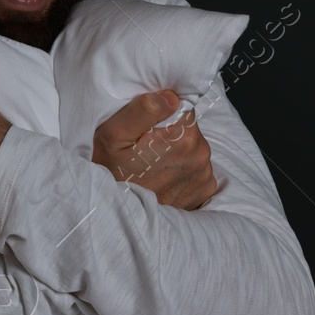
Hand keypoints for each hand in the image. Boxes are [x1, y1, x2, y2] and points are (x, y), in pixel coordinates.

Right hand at [91, 90, 217, 210]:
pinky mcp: (203, 191)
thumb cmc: (110, 174)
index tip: (145, 130)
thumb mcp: (113, 135)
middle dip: (170, 134)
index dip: (162, 115)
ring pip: (193, 148)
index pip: (182, 107)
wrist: (113, 218)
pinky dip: (183, 171)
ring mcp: (204, 176)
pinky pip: (197, 169)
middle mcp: (201, 156)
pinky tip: (163, 179)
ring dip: (177, 153)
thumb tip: (171, 96)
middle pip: (188, 128)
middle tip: (145, 149)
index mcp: (184, 137)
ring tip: (152, 166)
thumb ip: (143, 109)